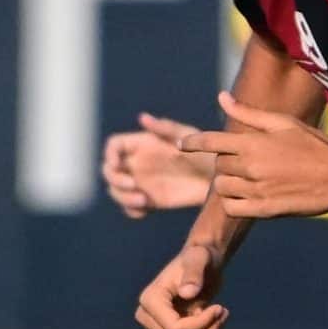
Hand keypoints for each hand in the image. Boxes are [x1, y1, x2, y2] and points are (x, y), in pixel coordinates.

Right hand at [101, 112, 216, 217]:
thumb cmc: (204, 151)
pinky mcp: (149, 200)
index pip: (114, 146)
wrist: (218, 178)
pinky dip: (131, 210)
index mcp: (142, 144)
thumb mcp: (188, 137)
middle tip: (132, 185)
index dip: (110, 154)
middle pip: (109, 171)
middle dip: (115, 179)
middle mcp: (137, 163)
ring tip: (143, 201)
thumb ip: (165, 128)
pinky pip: (131, 207)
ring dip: (123, 197)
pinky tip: (144, 211)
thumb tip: (142, 117)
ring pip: (117, 191)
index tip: (117, 164)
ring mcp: (141, 182)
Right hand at [136, 240, 229, 328]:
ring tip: (221, 314)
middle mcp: (146, 316)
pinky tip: (214, 320)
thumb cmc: (200, 257)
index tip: (220, 308)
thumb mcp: (200, 258)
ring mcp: (155, 328)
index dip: (201, 324)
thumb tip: (187, 293)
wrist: (202, 264)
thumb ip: (194, 272)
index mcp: (150, 300)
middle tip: (223, 312)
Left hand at [182, 91, 327, 219]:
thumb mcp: (282, 123)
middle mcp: (251, 167)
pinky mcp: (265, 210)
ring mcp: (257, 190)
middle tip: (242, 160)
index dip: (192, 142)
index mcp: (253, 143)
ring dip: (228, 182)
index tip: (182, 145)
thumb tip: (221, 96)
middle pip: (218, 165)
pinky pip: (233, 208)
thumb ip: (248, 113)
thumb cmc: (314, 145)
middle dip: (224, 161)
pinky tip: (245, 196)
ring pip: (222, 187)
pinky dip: (233, 202)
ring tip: (244, 178)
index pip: (210, 141)